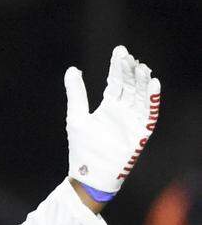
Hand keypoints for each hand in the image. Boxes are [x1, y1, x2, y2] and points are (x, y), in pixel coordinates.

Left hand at [64, 45, 160, 194]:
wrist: (89, 173)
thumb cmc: (82, 148)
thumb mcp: (76, 116)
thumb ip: (76, 93)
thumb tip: (72, 69)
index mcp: (108, 106)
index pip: (116, 82)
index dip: (118, 67)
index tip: (119, 51)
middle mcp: (123, 111)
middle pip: (130, 86)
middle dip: (130, 71)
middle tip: (128, 56)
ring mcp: (133, 120)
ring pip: (141, 96)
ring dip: (143, 82)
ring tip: (141, 67)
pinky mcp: (140, 132)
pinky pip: (150, 113)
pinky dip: (152, 99)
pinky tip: (153, 84)